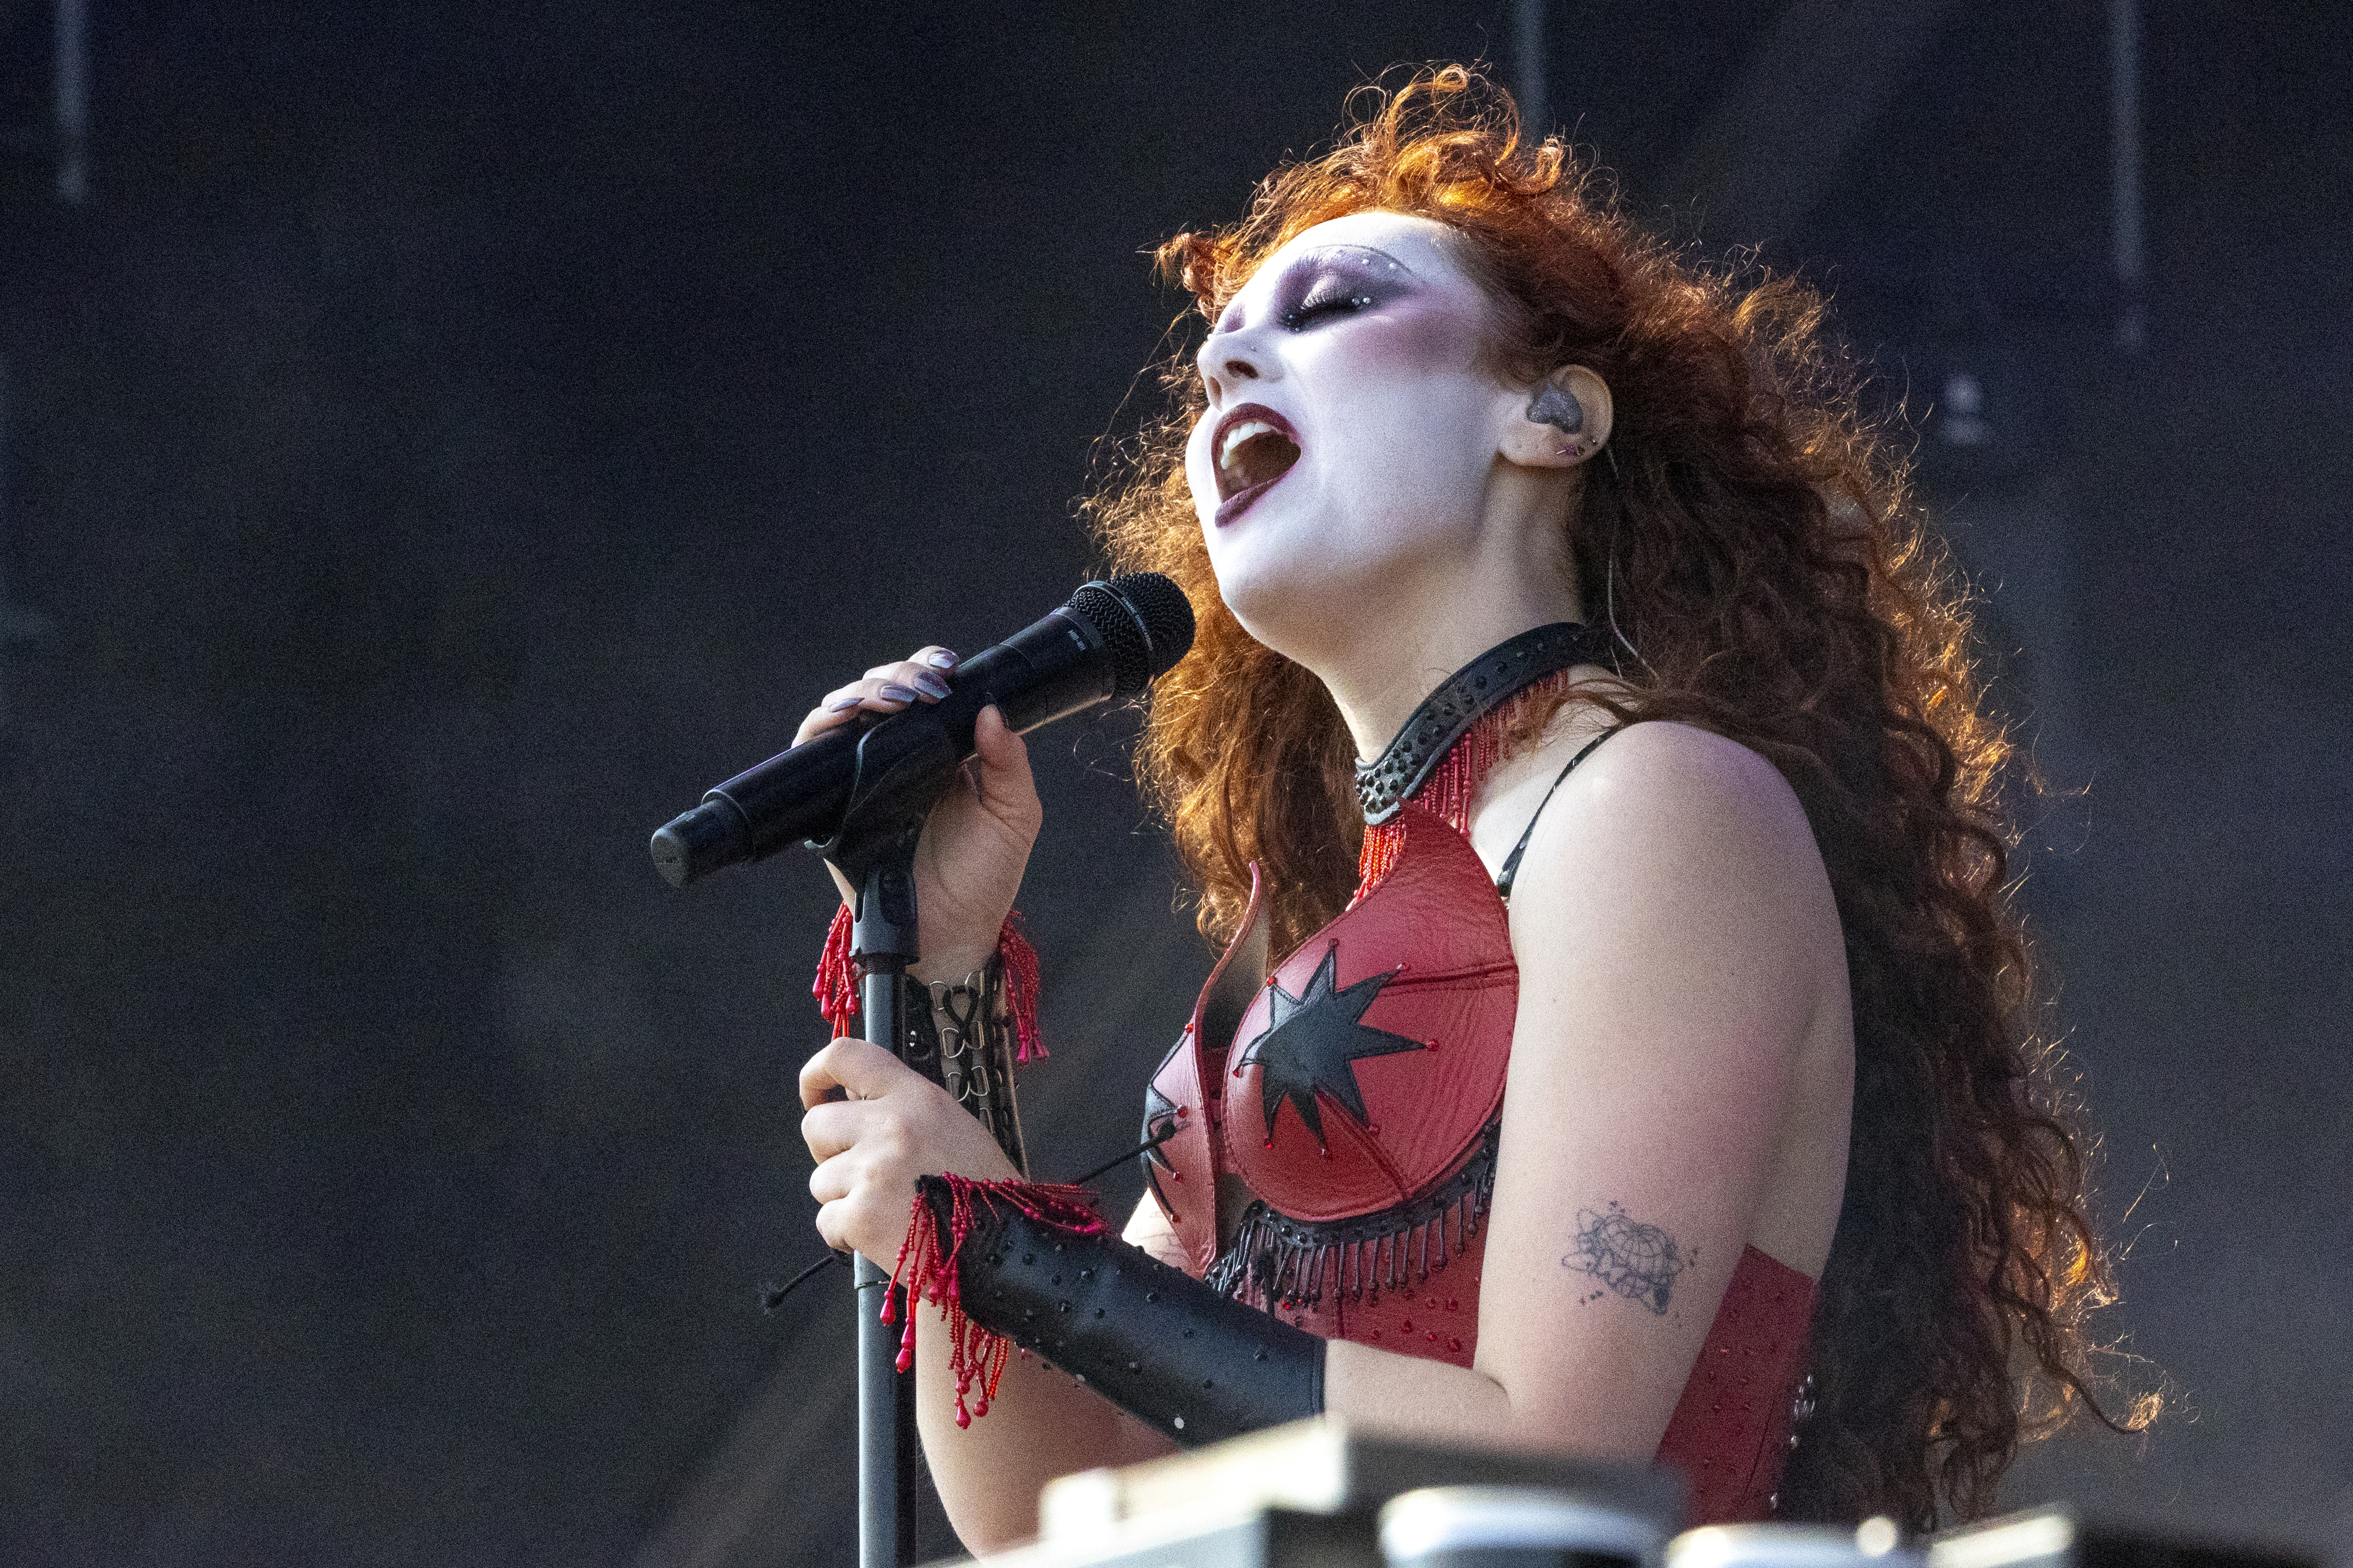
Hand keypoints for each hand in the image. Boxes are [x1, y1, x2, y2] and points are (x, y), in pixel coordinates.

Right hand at [792, 646, 1042, 979]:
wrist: (948, 933)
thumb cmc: (984, 877)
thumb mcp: (1015, 814)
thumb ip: (1010, 761)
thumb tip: (992, 710)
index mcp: (945, 751)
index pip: (927, 693)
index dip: (929, 670)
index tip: (946, 671)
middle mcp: (901, 757)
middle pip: (883, 692)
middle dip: (897, 677)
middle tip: (920, 691)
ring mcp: (864, 776)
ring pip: (847, 712)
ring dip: (862, 693)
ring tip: (889, 700)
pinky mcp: (833, 801)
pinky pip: (815, 752)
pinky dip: (822, 726)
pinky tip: (843, 718)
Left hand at [801, 1036, 1023, 1264]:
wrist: (1005, 1248)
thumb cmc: (982, 1192)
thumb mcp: (951, 1126)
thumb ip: (900, 1108)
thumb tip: (847, 1103)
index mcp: (916, 1097)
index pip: (846, 1056)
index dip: (816, 1074)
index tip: (813, 1093)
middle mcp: (891, 1125)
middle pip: (817, 1125)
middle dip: (831, 1153)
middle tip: (864, 1174)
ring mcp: (872, 1170)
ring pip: (821, 1179)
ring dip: (844, 1198)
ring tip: (890, 1210)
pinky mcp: (860, 1216)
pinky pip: (826, 1221)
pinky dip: (847, 1235)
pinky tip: (884, 1237)